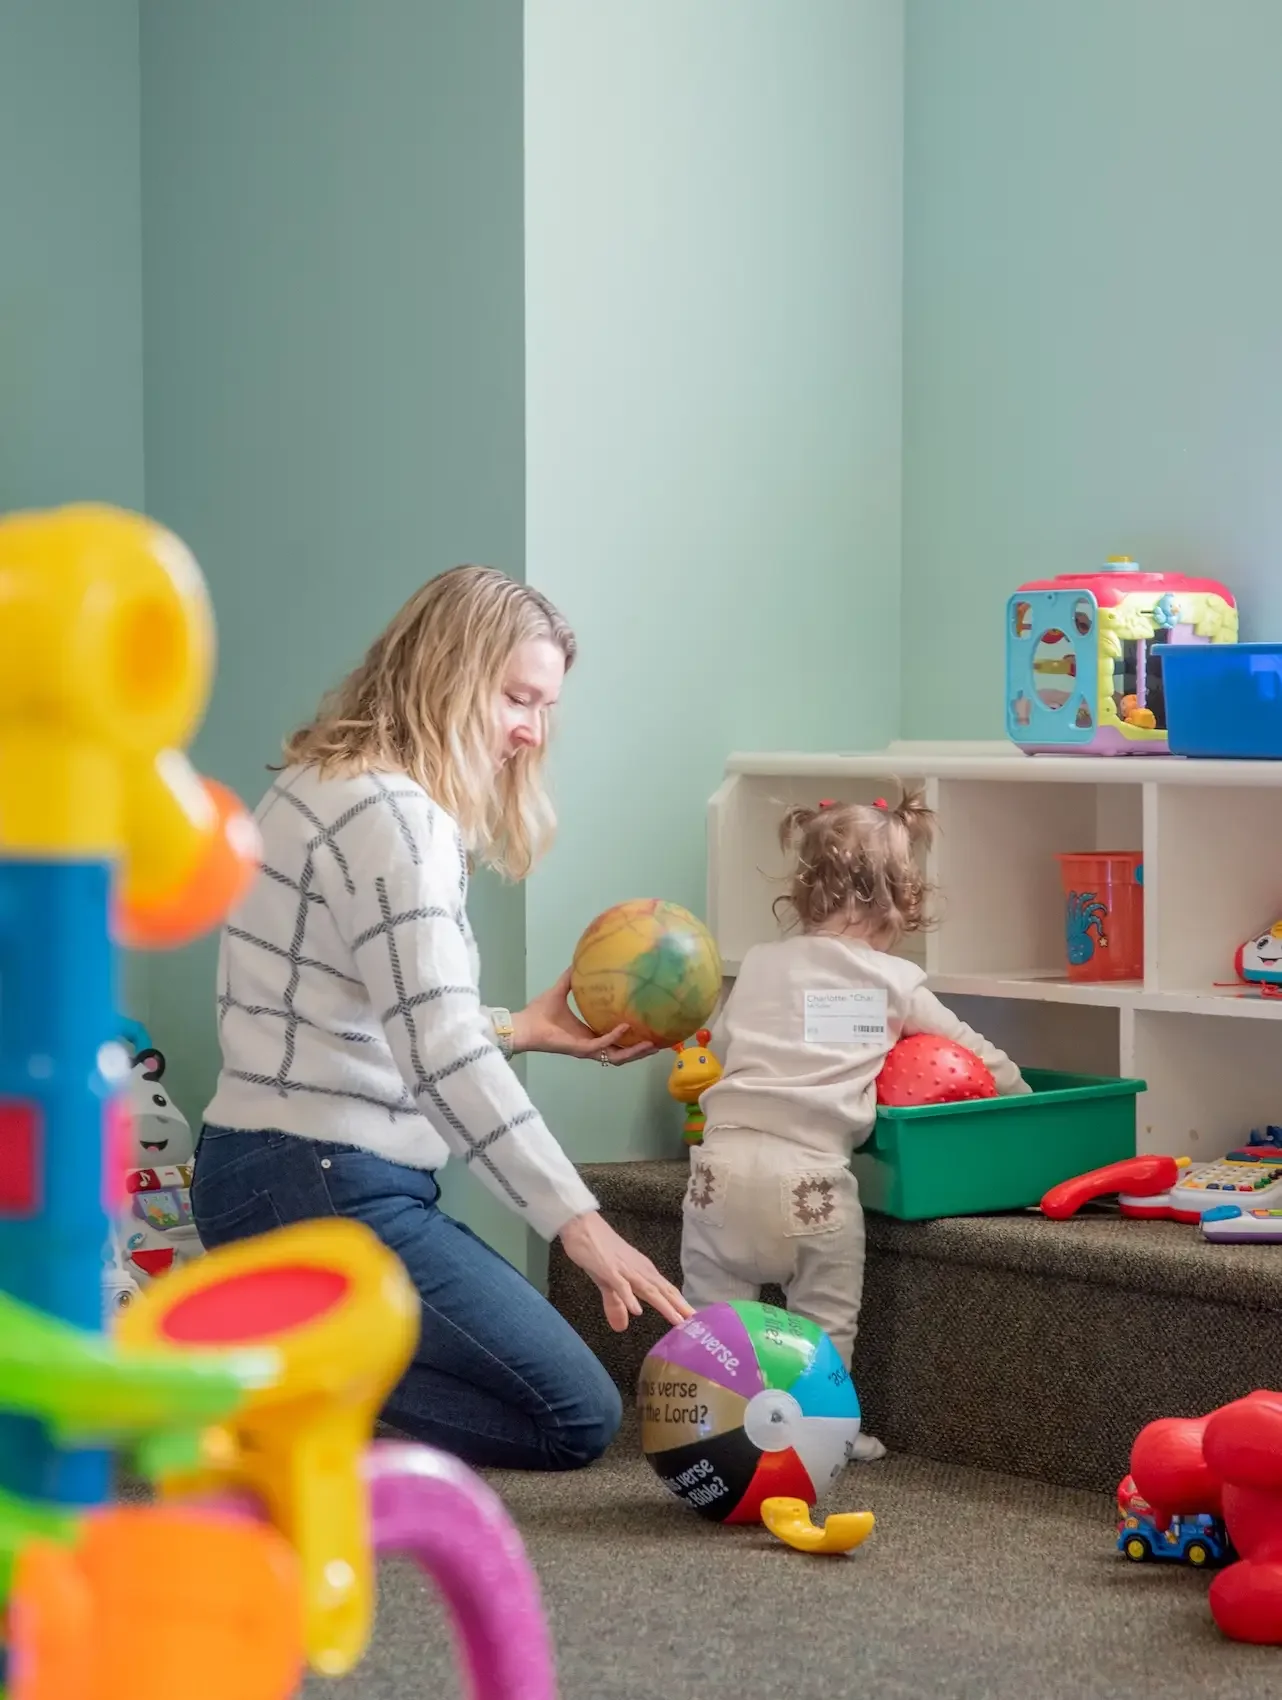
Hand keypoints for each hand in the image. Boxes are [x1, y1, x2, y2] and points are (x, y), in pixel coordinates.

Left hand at [511, 970, 656, 1064]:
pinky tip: (624, 1027)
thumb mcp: (560, 991)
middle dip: (640, 1051)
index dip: (633, 1040)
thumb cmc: (538, 1012)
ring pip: (616, 1056)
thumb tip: (579, 961)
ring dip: (634, 1051)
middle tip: (660, 1044)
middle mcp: (590, 1045)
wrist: (523, 1025)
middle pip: (621, 1053)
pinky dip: (614, 1037)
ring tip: (651, 1043)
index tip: (651, 1032)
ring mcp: (586, 1049)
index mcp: (588, 1034)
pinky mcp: (579, 1048)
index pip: (616, 1042)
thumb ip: (570, 978)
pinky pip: (601, 1045)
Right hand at [559, 1211, 692, 1330]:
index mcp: (642, 1272)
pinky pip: (620, 1285)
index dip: (681, 1305)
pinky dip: (629, 1298)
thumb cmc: (598, 1251)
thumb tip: (622, 1327)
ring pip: (648, 1289)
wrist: (582, 1225)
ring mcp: (625, 1269)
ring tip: (678, 1320)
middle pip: (663, 1291)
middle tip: (698, 1322)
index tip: (696, 1320)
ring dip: (664, 1305)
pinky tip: (637, 1311)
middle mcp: (639, 1270)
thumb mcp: (608, 1282)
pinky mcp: (608, 1269)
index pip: (666, 1291)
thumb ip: (616, 1303)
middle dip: (680, 1307)